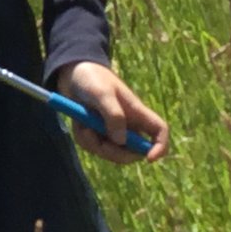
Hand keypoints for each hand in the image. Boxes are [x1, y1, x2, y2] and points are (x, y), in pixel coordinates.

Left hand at [56, 61, 170, 163]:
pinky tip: (78, 125)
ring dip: (95, 145)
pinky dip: (84, 139)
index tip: (149, 159)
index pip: (159, 131)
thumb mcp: (101, 93)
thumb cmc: (91, 77)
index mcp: (136, 112)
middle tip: (101, 145)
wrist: (70, 72)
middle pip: (133, 152)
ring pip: (110, 152)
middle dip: (116, 153)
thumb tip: (121, 141)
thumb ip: (113, 115)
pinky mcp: (96, 132)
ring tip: (84, 128)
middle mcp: (127, 124)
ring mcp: (111, 129)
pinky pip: (93, 146)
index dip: (160, 147)